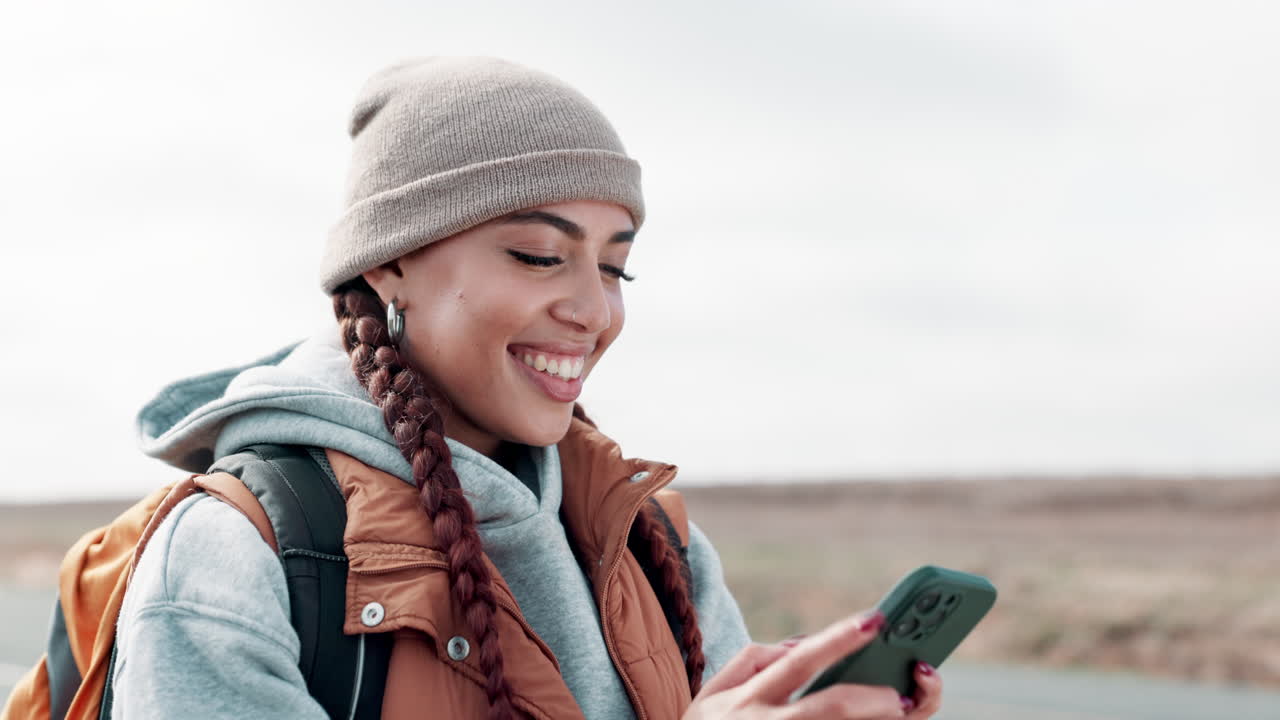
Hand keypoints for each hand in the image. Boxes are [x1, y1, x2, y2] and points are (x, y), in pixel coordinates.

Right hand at [682, 610, 942, 718]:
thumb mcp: (713, 694)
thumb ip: (753, 659)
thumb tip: (798, 644)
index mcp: (750, 697)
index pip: (800, 661)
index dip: (839, 639)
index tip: (876, 619)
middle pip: (831, 708)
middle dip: (874, 697)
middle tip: (903, 690)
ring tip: (902, 707)